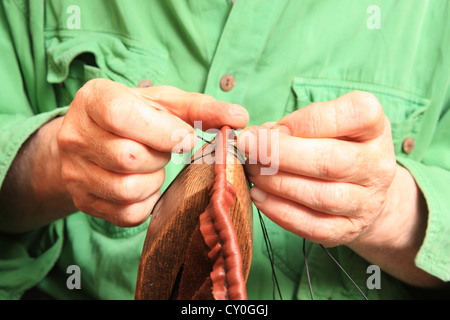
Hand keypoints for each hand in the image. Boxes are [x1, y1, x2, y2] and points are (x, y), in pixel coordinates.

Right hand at [57, 79, 248, 226]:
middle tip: (163, 149)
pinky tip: (145, 182)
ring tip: (152, 165)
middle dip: (160, 156)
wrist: (93, 139)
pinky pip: (128, 213)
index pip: (123, 116)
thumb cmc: (135, 116)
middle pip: (130, 158)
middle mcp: (75, 136)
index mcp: (94, 99)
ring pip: (129, 189)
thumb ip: (202, 108)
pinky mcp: (84, 201)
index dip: (162, 131)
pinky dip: (148, 201)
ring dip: (154, 180)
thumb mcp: (164, 103)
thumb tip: (240, 117)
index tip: (185, 138)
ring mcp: (75, 172)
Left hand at [237, 91, 396, 246]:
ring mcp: (368, 202)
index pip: (355, 114)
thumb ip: (296, 124)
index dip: (307, 120)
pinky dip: (280, 212)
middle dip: (280, 154)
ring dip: (277, 183)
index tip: (274, 126)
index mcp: (375, 128)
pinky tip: (259, 197)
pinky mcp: (350, 229)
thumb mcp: (326, 123)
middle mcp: (378, 165)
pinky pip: (314, 227)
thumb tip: (256, 136)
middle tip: (249, 148)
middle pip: (331, 161)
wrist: (362, 189)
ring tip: (253, 171)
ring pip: (321, 196)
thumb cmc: (335, 145)